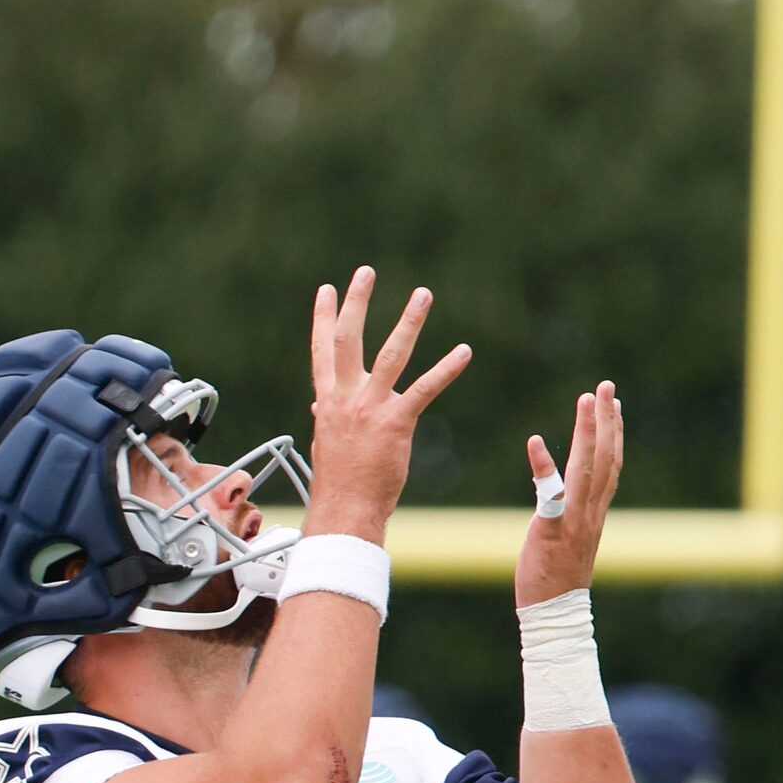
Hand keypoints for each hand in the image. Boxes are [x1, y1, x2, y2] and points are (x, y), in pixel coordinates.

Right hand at [305, 268, 471, 541]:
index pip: (322, 350)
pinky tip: (463, 351)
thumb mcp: (327, 442)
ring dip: (409, 321)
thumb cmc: (339, 481)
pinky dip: (446, 368)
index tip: (327, 289)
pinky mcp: (396, 422)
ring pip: (391, 354)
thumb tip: (320, 407)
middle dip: (356, 303)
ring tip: (422, 294)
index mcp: (328, 401)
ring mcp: (370, 408)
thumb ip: (328, 418)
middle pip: (348, 340)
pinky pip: (425, 389)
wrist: (345, 510)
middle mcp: (345, 398)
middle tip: (365, 272)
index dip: (324, 318)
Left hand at [515, 382, 624, 606]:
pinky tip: (535, 441)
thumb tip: (564, 491)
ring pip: (587, 468)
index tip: (615, 402)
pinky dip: (544, 467)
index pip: (611, 464)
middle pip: (606, 458)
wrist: (555, 612)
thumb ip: (572, 511)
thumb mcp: (570, 537)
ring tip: (586, 400)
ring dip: (587, 432)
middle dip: (607, 419)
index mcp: (595, 511)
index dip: (614, 432)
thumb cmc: (557, 577)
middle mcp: (590, 511)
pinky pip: (551, 495)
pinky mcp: (551, 530)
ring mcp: (573, 520)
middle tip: (606, 386)